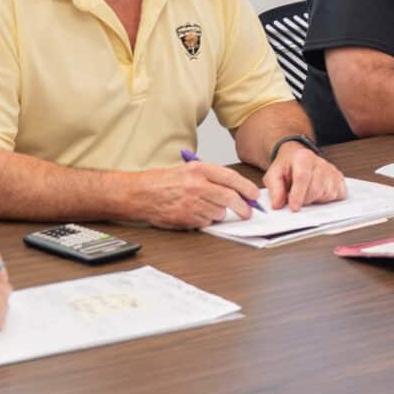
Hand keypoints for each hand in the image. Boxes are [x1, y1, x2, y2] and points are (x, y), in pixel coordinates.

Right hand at [127, 161, 265, 227]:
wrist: (139, 194)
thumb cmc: (162, 181)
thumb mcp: (187, 170)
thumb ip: (210, 177)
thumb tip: (235, 189)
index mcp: (199, 169)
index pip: (231, 178)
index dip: (247, 188)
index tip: (254, 195)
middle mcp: (197, 185)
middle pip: (230, 198)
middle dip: (243, 207)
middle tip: (247, 212)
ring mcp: (191, 203)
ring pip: (219, 213)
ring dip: (219, 214)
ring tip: (207, 208)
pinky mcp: (186, 218)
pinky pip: (206, 223)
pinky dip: (205, 221)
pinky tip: (196, 214)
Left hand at [262, 143, 345, 210]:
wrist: (297, 159)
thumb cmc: (287, 167)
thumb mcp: (274, 175)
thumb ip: (275, 189)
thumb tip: (278, 204)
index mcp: (302, 157)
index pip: (303, 177)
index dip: (298, 194)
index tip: (294, 207)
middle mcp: (320, 162)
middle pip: (317, 188)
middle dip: (306, 200)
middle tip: (297, 200)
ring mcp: (332, 170)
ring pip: (328, 193)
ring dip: (317, 200)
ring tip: (308, 194)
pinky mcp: (339, 178)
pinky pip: (339, 195)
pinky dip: (329, 199)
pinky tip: (319, 195)